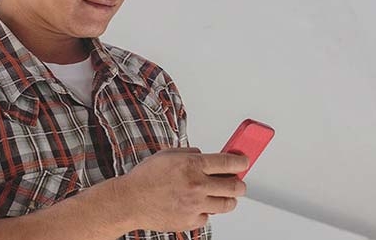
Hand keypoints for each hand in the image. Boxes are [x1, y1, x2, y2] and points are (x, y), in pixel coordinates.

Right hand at [118, 147, 248, 231]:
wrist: (129, 201)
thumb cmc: (146, 177)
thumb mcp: (169, 154)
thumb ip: (191, 153)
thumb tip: (207, 156)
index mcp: (192, 164)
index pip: (228, 162)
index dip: (242, 161)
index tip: (245, 162)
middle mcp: (196, 185)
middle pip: (234, 186)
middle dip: (240, 184)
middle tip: (238, 183)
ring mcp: (194, 205)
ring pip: (227, 204)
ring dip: (228, 199)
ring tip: (223, 196)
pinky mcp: (190, 221)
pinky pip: (208, 217)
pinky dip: (205, 211)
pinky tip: (197, 205)